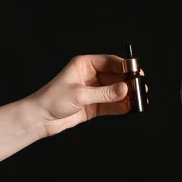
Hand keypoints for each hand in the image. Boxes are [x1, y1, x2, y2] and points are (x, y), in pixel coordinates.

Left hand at [27, 54, 144, 136]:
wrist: (40, 119)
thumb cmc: (52, 100)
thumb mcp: (80, 94)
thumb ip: (104, 93)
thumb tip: (125, 89)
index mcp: (84, 65)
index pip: (109, 62)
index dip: (124, 66)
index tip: (137, 72)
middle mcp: (90, 76)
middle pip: (115, 77)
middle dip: (128, 82)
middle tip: (141, 88)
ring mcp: (93, 91)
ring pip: (115, 91)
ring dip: (126, 96)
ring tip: (139, 99)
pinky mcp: (93, 105)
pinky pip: (111, 104)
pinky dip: (121, 106)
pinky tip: (130, 108)